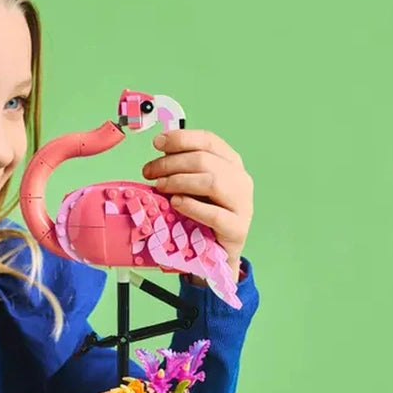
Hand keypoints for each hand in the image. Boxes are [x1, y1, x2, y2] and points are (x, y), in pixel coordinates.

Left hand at [142, 128, 253, 271]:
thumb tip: (161, 147)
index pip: (209, 140)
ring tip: (160, 187)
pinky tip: (176, 203)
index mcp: (231, 163)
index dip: (181, 138)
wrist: (215, 254)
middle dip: (171, 163)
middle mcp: (241, 180)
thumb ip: (181, 167)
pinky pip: (215, 214)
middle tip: (149, 171)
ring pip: (212, 182)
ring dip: (180, 181)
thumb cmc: (201, 215)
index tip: (156, 143)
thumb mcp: (191, 186)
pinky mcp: (237, 229)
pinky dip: (192, 206)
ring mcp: (243, 205)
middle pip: (205, 160)